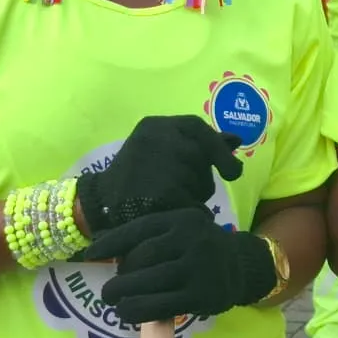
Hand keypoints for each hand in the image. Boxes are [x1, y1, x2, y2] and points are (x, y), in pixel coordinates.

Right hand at [76, 116, 242, 235]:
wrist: (100, 207)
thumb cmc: (137, 177)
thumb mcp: (165, 150)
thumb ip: (200, 143)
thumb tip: (237, 139)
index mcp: (154, 125)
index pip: (197, 127)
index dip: (218, 148)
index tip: (232, 171)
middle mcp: (155, 138)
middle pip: (201, 156)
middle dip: (201, 176)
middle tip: (183, 188)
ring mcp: (156, 163)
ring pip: (201, 180)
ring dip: (195, 194)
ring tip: (169, 198)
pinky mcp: (160, 192)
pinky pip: (193, 203)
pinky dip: (191, 211)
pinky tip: (175, 212)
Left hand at [86, 208, 275, 323]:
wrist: (241, 265)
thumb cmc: (199, 248)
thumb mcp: (181, 232)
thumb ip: (151, 236)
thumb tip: (103, 246)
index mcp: (183, 219)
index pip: (140, 228)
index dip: (112, 241)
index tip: (90, 253)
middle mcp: (192, 239)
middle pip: (142, 257)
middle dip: (120, 274)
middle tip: (112, 287)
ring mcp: (198, 267)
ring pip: (147, 282)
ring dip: (122, 294)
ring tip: (114, 300)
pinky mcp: (201, 295)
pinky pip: (159, 306)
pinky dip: (136, 311)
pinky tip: (126, 313)